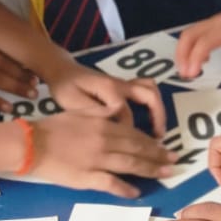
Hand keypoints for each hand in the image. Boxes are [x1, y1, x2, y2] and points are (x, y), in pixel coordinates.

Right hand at [27, 112, 178, 198]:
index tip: (166, 146)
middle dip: (159, 155)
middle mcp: (104, 142)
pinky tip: (137, 193)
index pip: (134, 134)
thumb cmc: (52, 127)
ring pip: (130, 165)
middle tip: (175, 161)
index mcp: (103, 125)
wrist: (30, 144)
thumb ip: (101, 113)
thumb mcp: (79, 112)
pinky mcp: (87, 178)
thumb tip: (119, 111)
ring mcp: (97, 161)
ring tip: (166, 174)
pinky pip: (111, 184)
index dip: (152, 141)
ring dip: (151, 170)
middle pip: (138, 149)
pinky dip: (126, 189)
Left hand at [47, 62, 166, 135]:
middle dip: (158, 118)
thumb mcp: (74, 103)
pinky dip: (152, 103)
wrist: (61, 71)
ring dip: (158, 109)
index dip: (127, 132)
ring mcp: (124, 83)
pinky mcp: (123, 85)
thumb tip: (114, 128)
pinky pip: (145, 89)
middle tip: (159, 138)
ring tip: (158, 131)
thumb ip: (95, 114)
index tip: (126, 150)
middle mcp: (121, 84)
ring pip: (150, 90)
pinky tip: (149, 120)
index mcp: (109, 89)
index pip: (127, 114)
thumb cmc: (65, 88)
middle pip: (149, 97)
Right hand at [176, 0, 220, 89]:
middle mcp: (218, 22)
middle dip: (182, 56)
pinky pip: (196, 33)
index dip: (195, 58)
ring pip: (189, 33)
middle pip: (188, 35)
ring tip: (188, 71)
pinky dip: (191, 47)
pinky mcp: (216, 23)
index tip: (193, 74)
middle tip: (186, 75)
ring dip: (184, 52)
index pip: (204, 42)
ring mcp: (215, 21)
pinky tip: (201, 62)